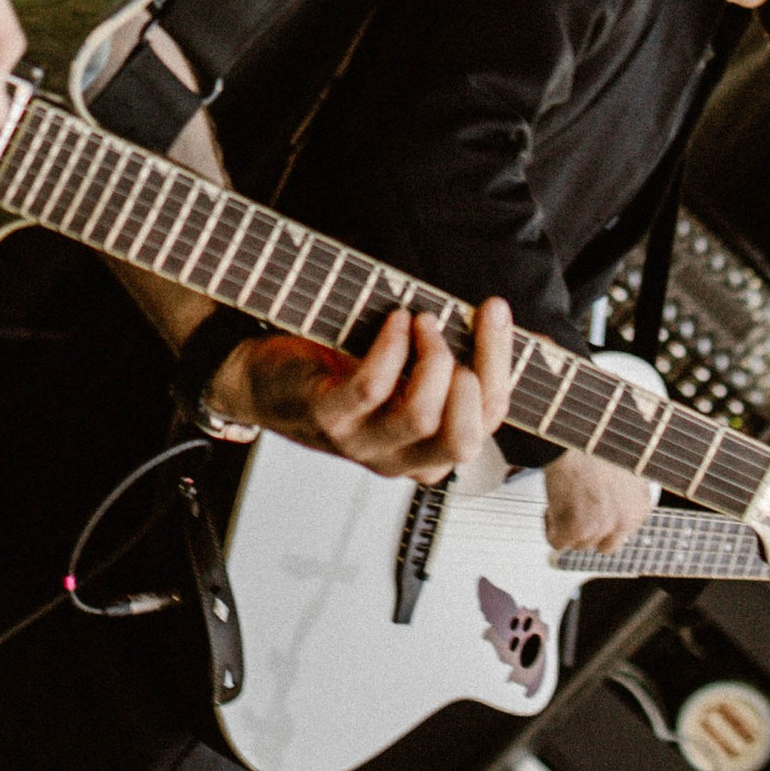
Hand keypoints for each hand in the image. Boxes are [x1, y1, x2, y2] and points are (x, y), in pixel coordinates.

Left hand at [209, 295, 515, 480]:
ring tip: (422, 319)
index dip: (502, 368)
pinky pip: (373, 388)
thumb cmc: (338, 374)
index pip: (486, 423)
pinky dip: (391, 347)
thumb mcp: (404, 374)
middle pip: (464, 438)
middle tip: (467, 324)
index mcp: (428, 449)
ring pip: (422, 417)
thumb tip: (507, 328)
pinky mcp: (330, 418)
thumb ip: (448, 361)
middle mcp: (401, 458)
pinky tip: (394, 320)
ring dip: (433, 357)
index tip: (497, 312)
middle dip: (479, 374)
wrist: (262, 383)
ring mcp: (363, 444)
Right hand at [544, 451, 657, 556]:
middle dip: (589, 530)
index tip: (592, 509)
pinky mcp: (577, 530)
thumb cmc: (594, 440)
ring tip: (562, 498)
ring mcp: (603, 527)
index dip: (603, 519)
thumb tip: (608, 505)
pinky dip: (550, 527)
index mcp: (640, 504)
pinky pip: (558, 542)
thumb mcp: (621, 466)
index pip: (624, 530)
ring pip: (580, 544)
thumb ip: (621, 492)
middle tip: (574, 509)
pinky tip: (551, 505)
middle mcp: (626, 520)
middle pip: (605, 544)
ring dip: (568, 526)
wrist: (576, 432)